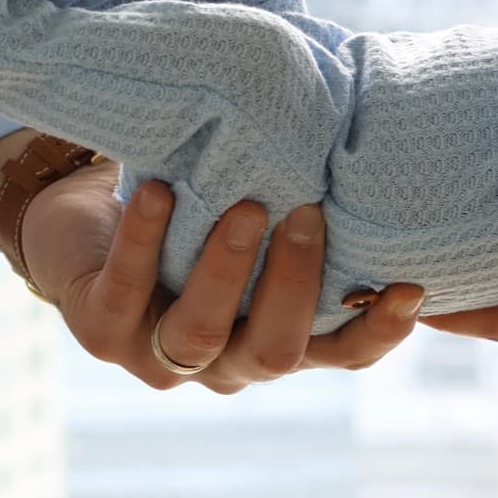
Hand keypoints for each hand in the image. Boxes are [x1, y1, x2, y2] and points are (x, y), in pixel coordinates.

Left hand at [21, 164, 422, 390]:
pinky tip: (160, 194)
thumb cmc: (195, 204)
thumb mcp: (258, 205)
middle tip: (307, 213)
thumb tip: (373, 135)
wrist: (87, 217)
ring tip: (245, 207)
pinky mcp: (101, 333)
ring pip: (201, 336)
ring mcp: (161, 357)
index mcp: (276, 334)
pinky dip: (144, 241)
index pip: (342, 352)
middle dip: (295, 284)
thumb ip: (309, 197)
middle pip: (276, 353)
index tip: (410, 286)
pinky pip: (126, 291)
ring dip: (226, 270)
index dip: (379, 330)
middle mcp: (227, 361)